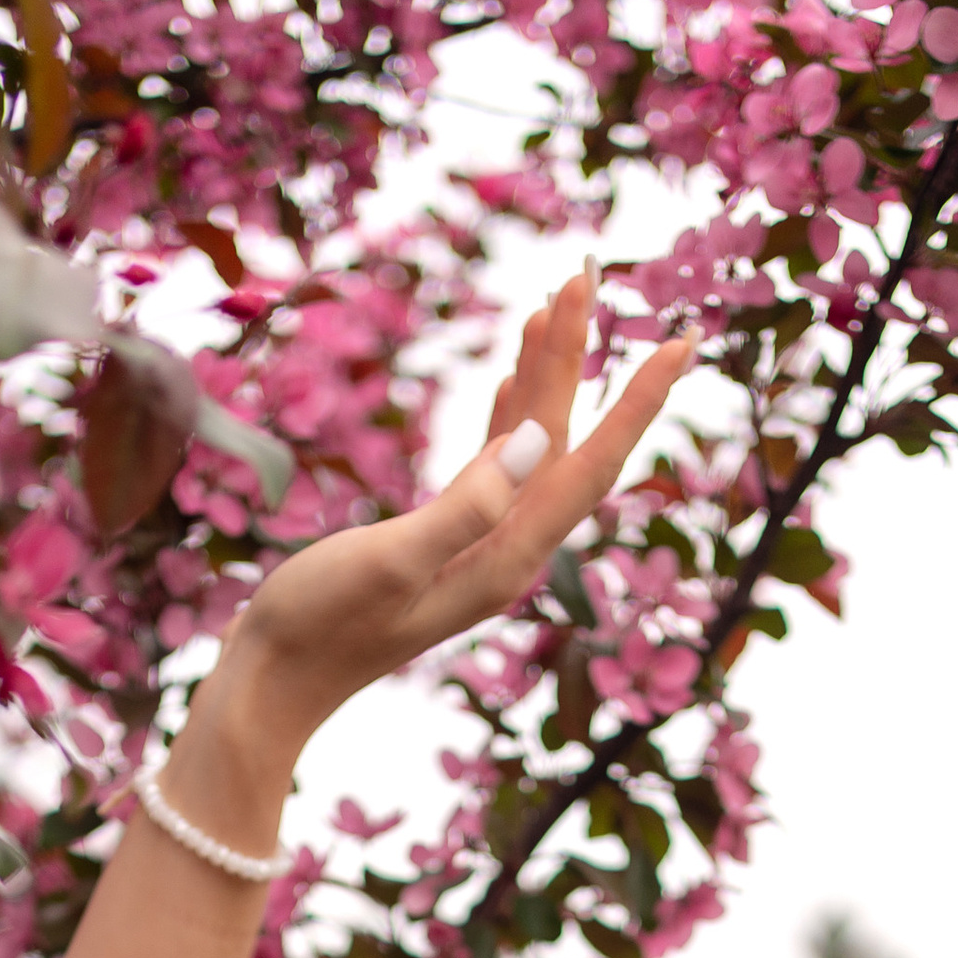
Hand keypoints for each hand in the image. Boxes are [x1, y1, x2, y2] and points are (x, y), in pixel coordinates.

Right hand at [207, 270, 694, 750]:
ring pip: (531, 447)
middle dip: (580, 358)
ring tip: (556, 305)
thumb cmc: (319, 626)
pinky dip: (508, 416)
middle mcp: (506, 552)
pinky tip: (511, 383)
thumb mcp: (389, 562)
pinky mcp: (442, 542)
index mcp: (508, 557)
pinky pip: (494, 466)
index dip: (638, 401)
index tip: (684, 341)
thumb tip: (540, 440)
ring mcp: (476, 547)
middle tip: (588, 273)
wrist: (272, 684)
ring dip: (545, 377)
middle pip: (564, 441)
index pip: (591, 464)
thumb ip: (466, 506)